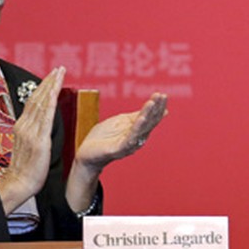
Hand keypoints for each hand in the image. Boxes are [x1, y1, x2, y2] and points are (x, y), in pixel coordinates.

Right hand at [0, 67, 64, 214]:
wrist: (18, 183)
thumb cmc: (26, 168)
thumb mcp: (28, 145)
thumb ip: (34, 132)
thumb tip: (42, 122)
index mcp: (22, 126)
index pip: (33, 102)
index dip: (43, 87)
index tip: (52, 75)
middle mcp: (25, 125)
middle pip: (37, 98)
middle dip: (49, 81)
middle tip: (59, 68)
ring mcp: (31, 131)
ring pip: (42, 102)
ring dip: (51, 85)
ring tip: (60, 73)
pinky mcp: (39, 139)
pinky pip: (46, 115)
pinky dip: (50, 100)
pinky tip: (56, 90)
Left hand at [65, 93, 168, 210]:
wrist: (86, 154)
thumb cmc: (103, 137)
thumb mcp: (120, 121)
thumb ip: (135, 115)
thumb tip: (152, 105)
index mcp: (136, 130)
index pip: (150, 117)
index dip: (157, 106)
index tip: (163, 95)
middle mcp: (136, 138)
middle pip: (149, 122)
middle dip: (156, 108)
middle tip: (162, 96)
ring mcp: (129, 144)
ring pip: (141, 129)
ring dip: (147, 115)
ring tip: (152, 103)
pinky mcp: (119, 149)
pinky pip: (130, 139)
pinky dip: (137, 128)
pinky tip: (142, 118)